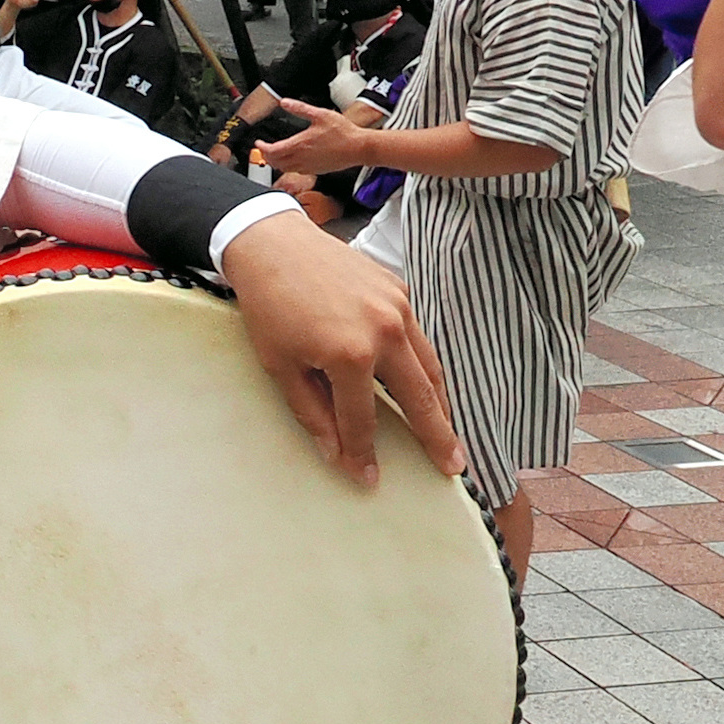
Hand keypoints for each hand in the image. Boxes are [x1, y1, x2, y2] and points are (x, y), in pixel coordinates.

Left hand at [216, 212, 459, 488]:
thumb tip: (337, 455)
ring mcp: (398, 308)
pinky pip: (419, 338)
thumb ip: (312, 414)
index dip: (363, 452)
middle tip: (455, 468)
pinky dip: (425, 366)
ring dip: (441, 403)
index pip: (363, 419)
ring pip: (430, 366)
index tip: (369, 479)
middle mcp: (385, 331)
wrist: (272, 244)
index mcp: (351, 355)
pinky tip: (426, 386)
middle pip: (420, 396)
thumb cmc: (268, 307)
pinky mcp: (400, 291)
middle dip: (438, 436)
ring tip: (448, 435)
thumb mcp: (280, 367)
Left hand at [251, 101, 382, 176]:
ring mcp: (309, 167)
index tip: (259, 143)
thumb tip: (284, 102)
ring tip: (274, 155)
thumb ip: (299, 108)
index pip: (273, 150)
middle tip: (264, 149)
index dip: (262, 147)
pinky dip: (289, 167)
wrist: (358, 147)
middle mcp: (302, 158)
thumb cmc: (343, 132)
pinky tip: (292, 160)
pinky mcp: (316, 171)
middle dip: (266, 156)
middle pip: (276, 162)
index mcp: (300, 144)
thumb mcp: (319, 114)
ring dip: (276, 163)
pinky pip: (297, 172)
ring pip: (285, 169)